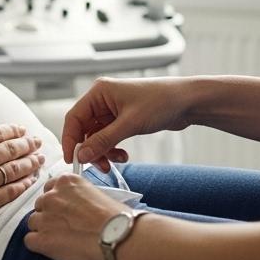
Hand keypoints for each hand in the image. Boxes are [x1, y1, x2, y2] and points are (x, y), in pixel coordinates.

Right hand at [0, 102, 42, 238]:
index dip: (11, 130)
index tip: (21, 128)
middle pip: (10, 150)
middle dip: (27, 144)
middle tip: (38, 141)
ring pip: (14, 170)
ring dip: (30, 163)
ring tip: (40, 158)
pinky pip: (10, 193)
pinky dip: (23, 186)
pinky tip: (31, 181)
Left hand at [24, 174, 128, 259]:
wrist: (119, 236)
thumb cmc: (117, 219)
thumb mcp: (98, 194)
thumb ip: (80, 197)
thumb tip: (76, 207)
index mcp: (66, 182)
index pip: (49, 189)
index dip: (57, 204)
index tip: (65, 212)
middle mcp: (51, 196)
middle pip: (40, 206)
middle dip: (50, 217)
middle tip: (66, 228)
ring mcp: (44, 217)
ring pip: (33, 223)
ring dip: (44, 231)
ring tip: (63, 240)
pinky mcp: (41, 239)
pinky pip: (29, 241)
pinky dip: (39, 246)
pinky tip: (55, 249)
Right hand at [63, 77, 194, 171]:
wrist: (188, 102)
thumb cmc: (161, 102)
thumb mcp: (129, 124)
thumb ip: (103, 141)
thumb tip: (81, 155)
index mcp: (99, 92)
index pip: (74, 118)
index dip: (71, 140)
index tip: (72, 160)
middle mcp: (102, 100)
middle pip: (84, 129)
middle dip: (90, 150)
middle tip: (99, 166)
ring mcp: (112, 110)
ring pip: (96, 136)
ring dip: (103, 152)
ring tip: (116, 162)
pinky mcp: (122, 119)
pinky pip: (108, 138)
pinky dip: (113, 148)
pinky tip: (124, 156)